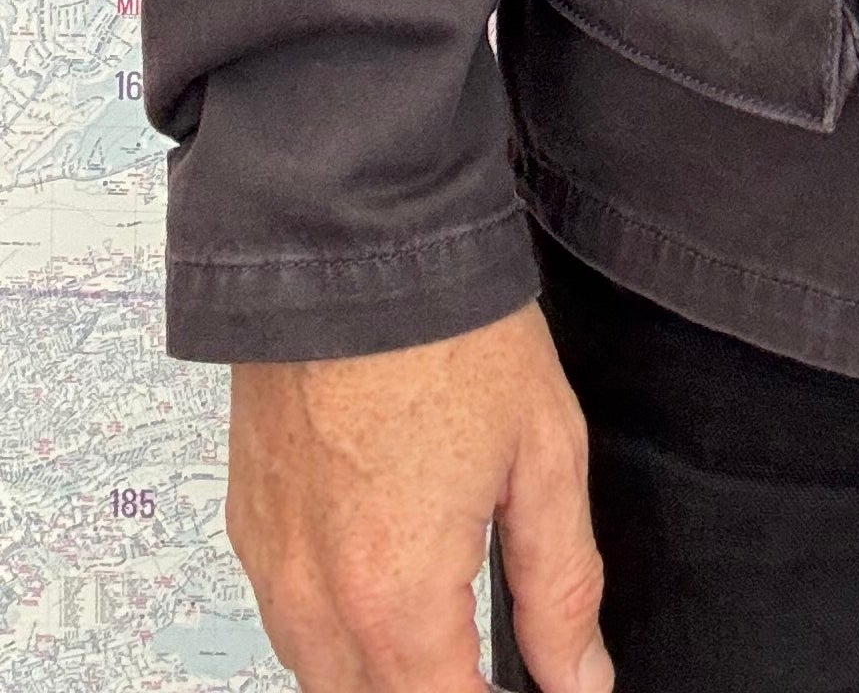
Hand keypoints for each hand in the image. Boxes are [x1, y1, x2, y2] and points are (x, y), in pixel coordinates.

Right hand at [228, 302, 610, 692]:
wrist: (350, 240)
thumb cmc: (451, 333)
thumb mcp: (545, 455)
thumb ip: (561, 586)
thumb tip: (579, 679)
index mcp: (396, 597)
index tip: (527, 687)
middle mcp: (316, 600)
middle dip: (435, 690)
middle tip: (492, 661)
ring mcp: (271, 564)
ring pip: (324, 675)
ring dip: (384, 671)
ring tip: (450, 634)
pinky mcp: (249, 524)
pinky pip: (289, 619)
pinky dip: (337, 629)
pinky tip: (387, 584)